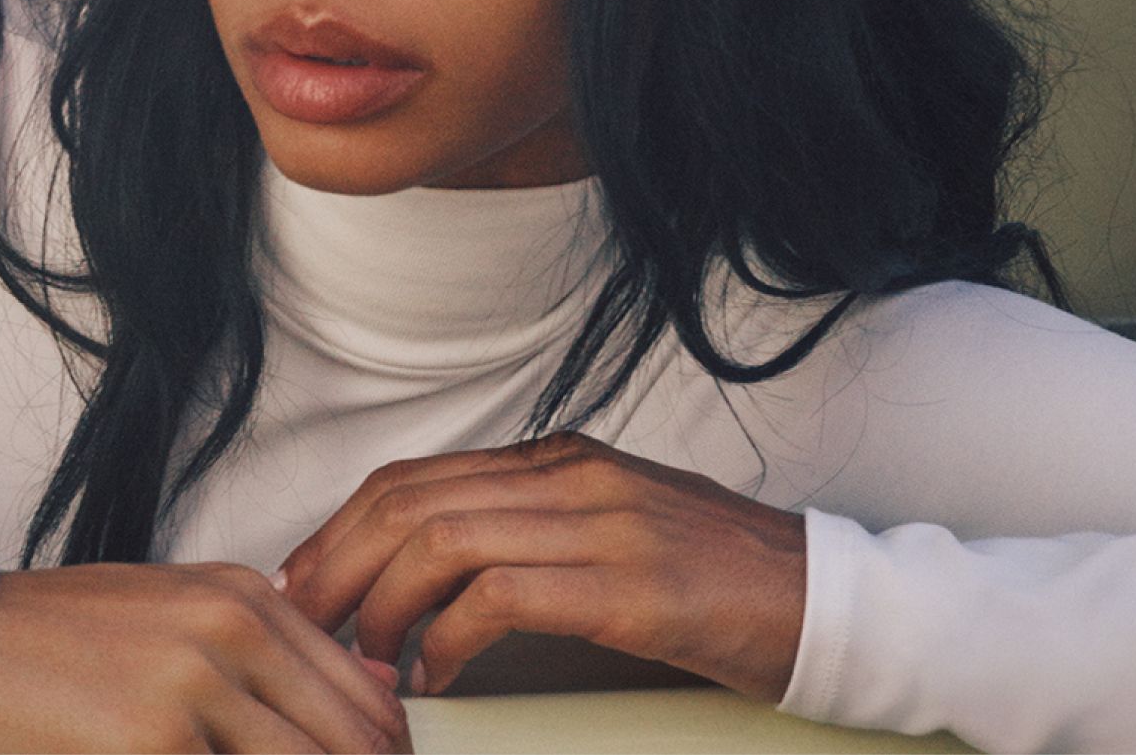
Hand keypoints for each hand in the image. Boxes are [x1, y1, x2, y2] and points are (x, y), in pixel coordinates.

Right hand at [0, 562, 410, 752]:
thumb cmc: (55, 641)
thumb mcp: (176, 613)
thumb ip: (269, 647)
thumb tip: (372, 689)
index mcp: (244, 595)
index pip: (364, 693)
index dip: (386, 754)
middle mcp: (232, 630)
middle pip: (353, 742)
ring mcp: (196, 688)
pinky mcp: (157, 744)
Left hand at [278, 433, 805, 700]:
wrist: (828, 601)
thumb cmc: (722, 582)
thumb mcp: (614, 534)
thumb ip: (532, 534)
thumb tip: (431, 581)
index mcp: (562, 461)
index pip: (418, 477)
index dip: (344, 529)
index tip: (307, 581)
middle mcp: (572, 478)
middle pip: (411, 502)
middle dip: (340, 564)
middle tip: (310, 623)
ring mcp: (601, 525)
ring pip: (441, 540)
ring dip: (384, 606)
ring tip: (367, 656)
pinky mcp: (626, 586)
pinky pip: (498, 598)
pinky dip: (446, 639)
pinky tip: (434, 675)